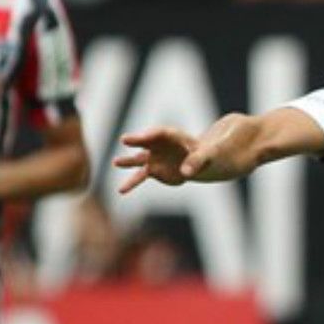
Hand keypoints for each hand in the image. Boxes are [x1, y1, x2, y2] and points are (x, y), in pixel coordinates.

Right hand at [113, 114, 252, 192]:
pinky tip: (121, 190)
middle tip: (124, 139)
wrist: (201, 161)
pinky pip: (141, 177)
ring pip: (138, 160)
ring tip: (115, 162)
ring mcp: (154, 158)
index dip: (148, 134)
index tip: (139, 136)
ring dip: (128, 162)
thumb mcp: (207, 155)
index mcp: (172, 136)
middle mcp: (158, 145)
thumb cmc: (206, 153)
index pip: (159, 132)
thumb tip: (186, 173)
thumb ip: (197, 161)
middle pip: (145, 142)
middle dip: (136, 141)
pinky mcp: (154, 171)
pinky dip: (132, 184)